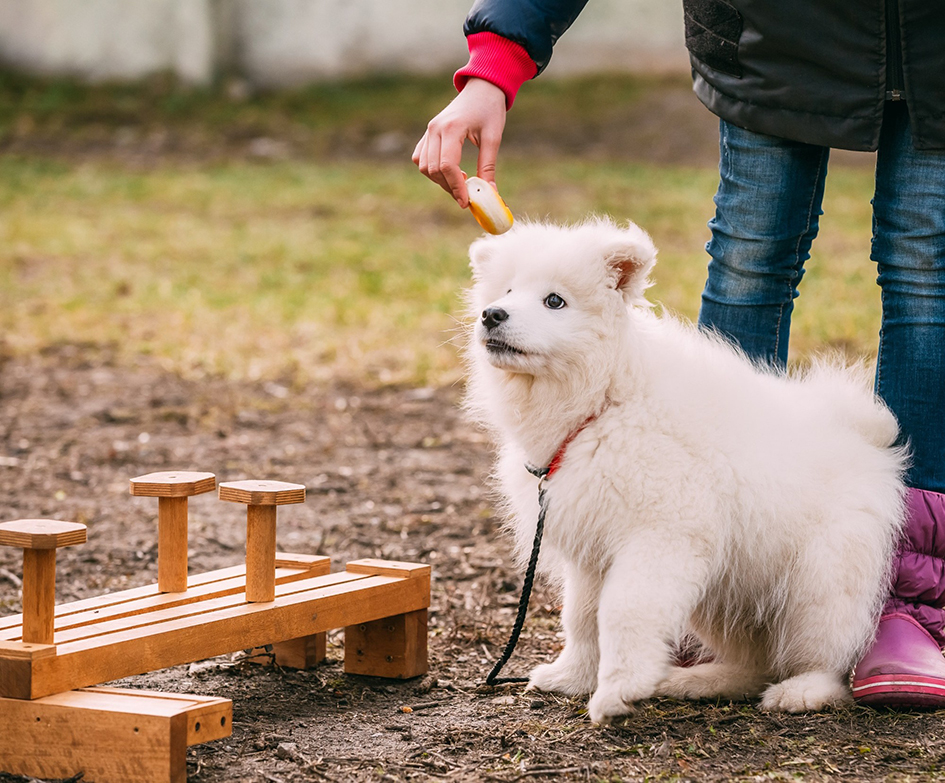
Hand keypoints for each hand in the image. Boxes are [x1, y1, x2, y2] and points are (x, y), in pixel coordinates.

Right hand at [413, 78, 506, 207]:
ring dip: (439, 180)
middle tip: (466, 196)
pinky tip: (449, 172)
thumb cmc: (490, 109)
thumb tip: (489, 192)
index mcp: (451, 128)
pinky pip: (420, 158)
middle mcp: (435, 129)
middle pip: (433, 169)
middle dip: (449, 187)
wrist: (481, 87)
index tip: (466, 202)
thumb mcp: (493, 137)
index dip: (456, 187)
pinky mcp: (428, 133)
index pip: (447, 165)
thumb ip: (488, 165)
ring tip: (460, 182)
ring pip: (424, 166)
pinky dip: (431, 170)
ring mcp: (429, 130)